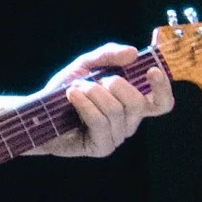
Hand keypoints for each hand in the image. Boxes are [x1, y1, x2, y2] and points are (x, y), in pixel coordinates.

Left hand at [37, 42, 172, 157]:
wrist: (39, 112)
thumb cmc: (66, 90)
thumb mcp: (86, 65)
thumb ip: (108, 55)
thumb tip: (134, 53)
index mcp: (132, 105)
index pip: (162, 103)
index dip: (162, 87)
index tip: (151, 70)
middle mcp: (129, 123)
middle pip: (138, 103)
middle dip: (114, 85)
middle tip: (93, 81)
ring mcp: (116, 137)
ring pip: (116, 111)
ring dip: (93, 93)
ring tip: (75, 89)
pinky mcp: (101, 148)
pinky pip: (100, 122)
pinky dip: (85, 104)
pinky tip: (72, 96)